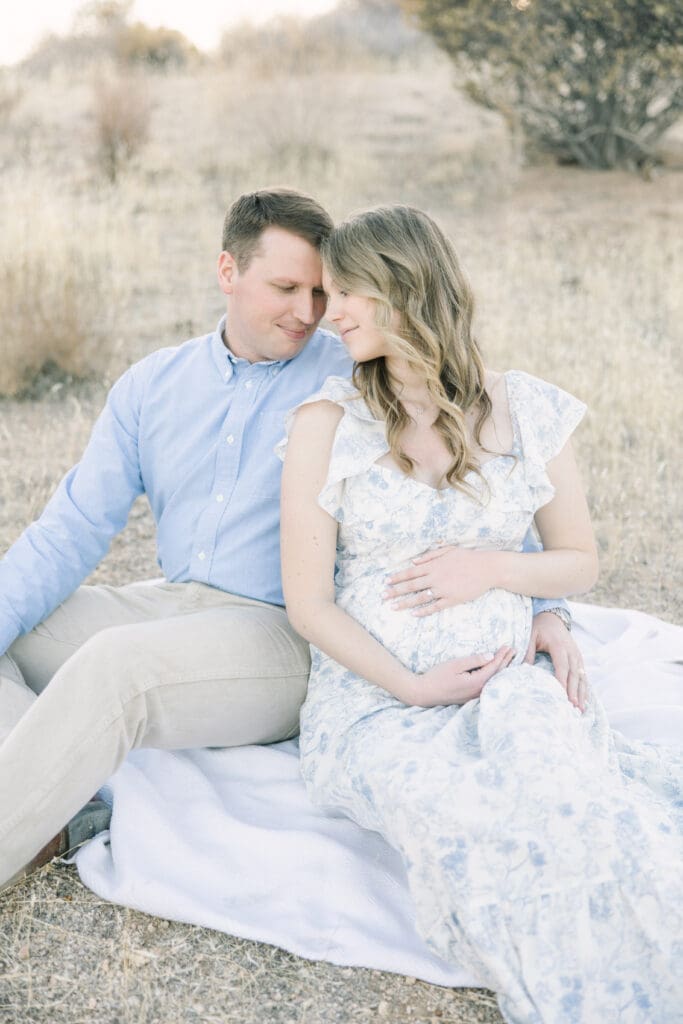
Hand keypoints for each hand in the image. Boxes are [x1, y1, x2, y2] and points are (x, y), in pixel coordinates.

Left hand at [383, 545, 499, 614]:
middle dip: (395, 591)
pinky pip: (435, 606)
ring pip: (420, 597)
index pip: (410, 572)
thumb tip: (414, 561)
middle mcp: (436, 577)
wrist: (487, 568)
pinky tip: (414, 614)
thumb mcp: (448, 550)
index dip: (397, 577)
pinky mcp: (452, 599)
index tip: (386, 582)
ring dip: (405, 603)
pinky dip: (424, 611)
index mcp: (433, 565)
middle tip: (383, 597)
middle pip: (411, 585)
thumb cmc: (468, 558)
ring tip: (393, 607)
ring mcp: (444, 589)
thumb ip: (430, 556)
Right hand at [409, 646, 514, 707]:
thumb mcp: (455, 664)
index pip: (494, 667)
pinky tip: (496, 672)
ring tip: (509, 660)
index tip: (508, 645)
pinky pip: (487, 685)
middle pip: (497, 675)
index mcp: (476, 682)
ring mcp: (475, 695)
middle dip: (506, 661)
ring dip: (502, 669)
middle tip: (513, 650)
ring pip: (493, 681)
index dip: (502, 656)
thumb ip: (474, 660)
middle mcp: (478, 691)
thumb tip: (490, 656)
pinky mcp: (470, 696)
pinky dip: (494, 676)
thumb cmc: (437, 676)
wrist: (424, 693)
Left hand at [524, 611, 586, 711]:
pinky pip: (583, 675)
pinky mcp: (579, 659)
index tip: (562, 695)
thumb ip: (527, 652)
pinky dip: (584, 688)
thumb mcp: (530, 635)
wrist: (552, 617)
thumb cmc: (539, 627)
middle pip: (574, 674)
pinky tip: (584, 700)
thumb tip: (522, 670)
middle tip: (573, 707)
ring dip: (582, 693)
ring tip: (580, 709)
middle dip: (574, 691)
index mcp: (559, 646)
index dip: (562, 682)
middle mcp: (571, 651)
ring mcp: (577, 655)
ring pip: (581, 676)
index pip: (562, 667)